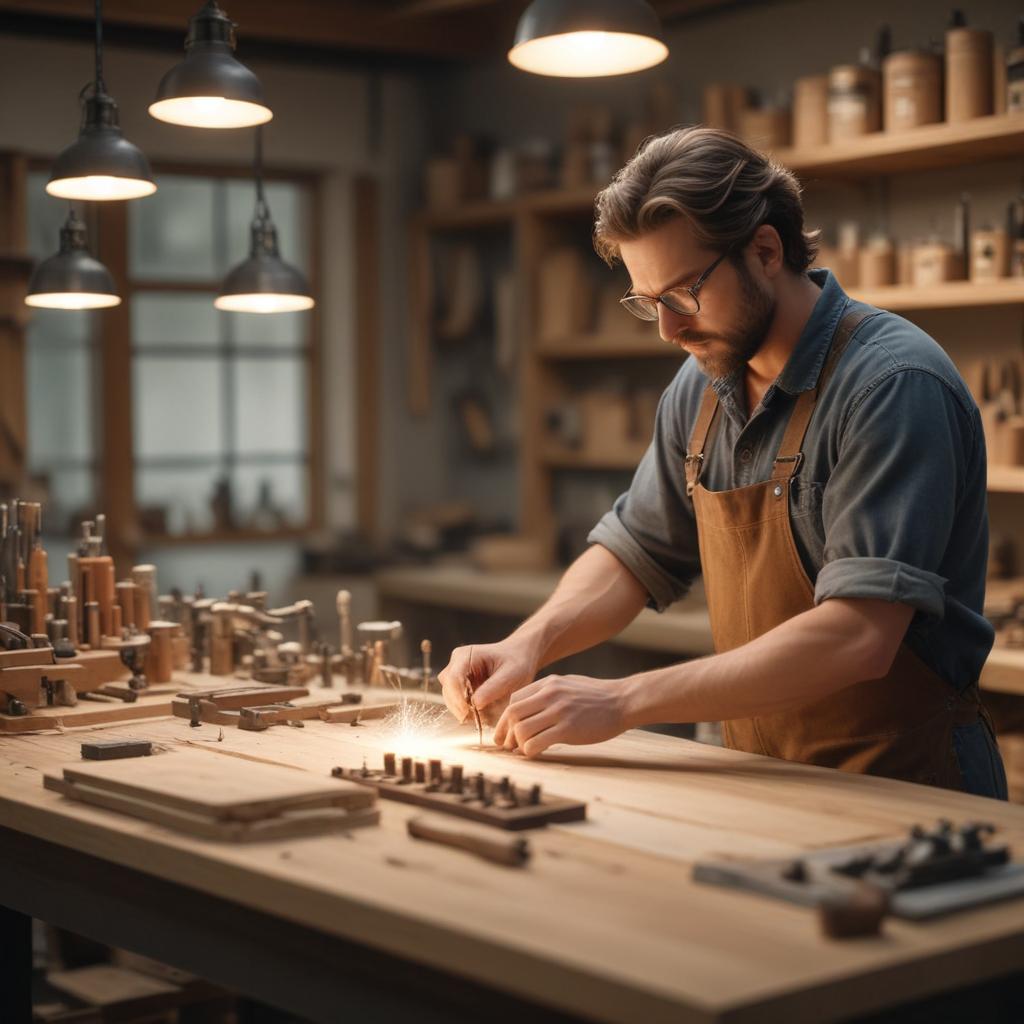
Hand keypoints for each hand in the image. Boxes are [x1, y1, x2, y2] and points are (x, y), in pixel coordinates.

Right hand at [437, 639, 540, 722]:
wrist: (519, 658)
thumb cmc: (516, 662)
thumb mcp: (511, 674)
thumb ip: (493, 687)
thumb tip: (475, 704)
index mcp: (466, 655)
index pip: (453, 678)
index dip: (458, 697)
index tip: (469, 712)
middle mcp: (457, 664)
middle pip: (448, 689)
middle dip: (460, 706)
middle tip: (477, 719)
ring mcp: (456, 675)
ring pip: (450, 698)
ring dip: (462, 710)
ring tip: (480, 718)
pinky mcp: (460, 686)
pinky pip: (456, 702)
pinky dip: (466, 711)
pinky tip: (480, 715)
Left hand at [493, 674, 629, 757]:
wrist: (623, 701)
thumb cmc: (597, 697)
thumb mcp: (568, 685)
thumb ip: (547, 694)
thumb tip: (528, 710)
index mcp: (548, 683)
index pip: (514, 699)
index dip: (506, 718)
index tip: (506, 731)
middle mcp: (550, 694)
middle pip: (512, 713)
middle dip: (505, 732)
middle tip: (507, 745)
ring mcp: (559, 711)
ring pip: (521, 729)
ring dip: (518, 743)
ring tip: (524, 749)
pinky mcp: (568, 729)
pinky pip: (537, 743)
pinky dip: (530, 751)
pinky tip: (536, 753)